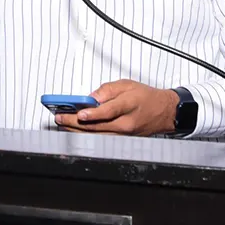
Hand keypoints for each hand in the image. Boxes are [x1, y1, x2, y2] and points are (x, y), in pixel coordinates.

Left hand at [53, 80, 178, 135]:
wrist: (164, 112)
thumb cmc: (147, 97)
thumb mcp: (127, 85)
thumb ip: (107, 90)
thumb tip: (91, 97)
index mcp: (129, 105)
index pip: (109, 111)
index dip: (93, 113)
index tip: (79, 113)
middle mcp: (126, 123)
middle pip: (98, 126)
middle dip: (76, 122)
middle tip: (60, 117)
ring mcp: (124, 134)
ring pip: (97, 135)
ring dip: (77, 129)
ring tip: (62, 122)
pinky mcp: (121, 139)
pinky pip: (100, 138)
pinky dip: (86, 134)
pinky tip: (75, 129)